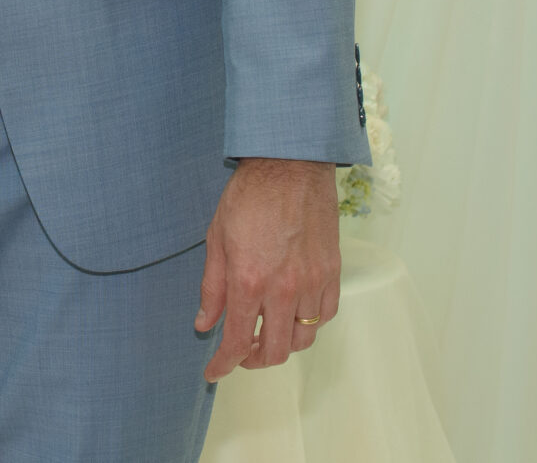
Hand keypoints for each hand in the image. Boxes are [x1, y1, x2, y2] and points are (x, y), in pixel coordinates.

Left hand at [194, 158, 340, 381]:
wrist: (290, 165)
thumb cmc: (249, 196)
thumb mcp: (216, 239)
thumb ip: (211, 288)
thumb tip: (204, 324)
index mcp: (249, 281)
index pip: (236, 341)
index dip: (223, 364)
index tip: (214, 372)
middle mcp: (284, 289)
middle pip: (274, 351)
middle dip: (253, 360)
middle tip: (240, 352)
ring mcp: (313, 283)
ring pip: (302, 339)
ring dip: (281, 345)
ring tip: (265, 333)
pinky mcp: (332, 273)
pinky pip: (325, 316)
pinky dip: (309, 325)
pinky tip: (292, 315)